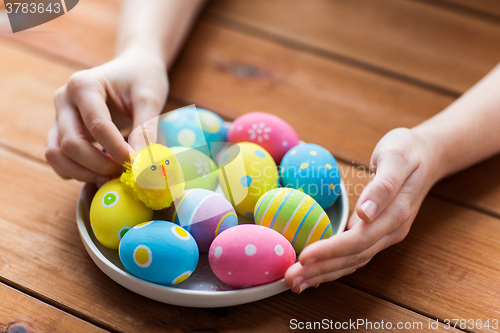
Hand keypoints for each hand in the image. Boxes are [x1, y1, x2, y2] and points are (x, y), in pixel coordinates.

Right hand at [45, 46, 167, 182]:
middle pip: (71, 143)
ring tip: (112, 175)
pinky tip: (101, 172)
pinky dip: (76, 172)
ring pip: (56, 154)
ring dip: (83, 173)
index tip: (137, 164)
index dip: (117, 150)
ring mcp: (59, 116)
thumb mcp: (150, 98)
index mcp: (84, 85)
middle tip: (125, 171)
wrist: (133, 69)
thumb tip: (140, 163)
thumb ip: (145, 130)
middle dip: (99, 164)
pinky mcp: (61, 131)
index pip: (97, 125)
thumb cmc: (142, 79)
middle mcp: (64, 100)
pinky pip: (58, 160)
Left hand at [285, 127, 438, 292]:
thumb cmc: (407, 150)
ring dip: (324, 274)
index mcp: (395, 214)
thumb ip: (383, 186)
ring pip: (352, 261)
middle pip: (352, 257)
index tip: (304, 257)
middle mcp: (390, 231)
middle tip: (290, 279)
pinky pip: (354, 255)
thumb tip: (366, 213)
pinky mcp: (377, 233)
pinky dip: (334, 266)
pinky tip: (315, 272)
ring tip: (296, 282)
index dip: (330, 251)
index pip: (358, 240)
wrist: (427, 155)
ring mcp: (385, 234)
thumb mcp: (396, 157)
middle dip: (320, 270)